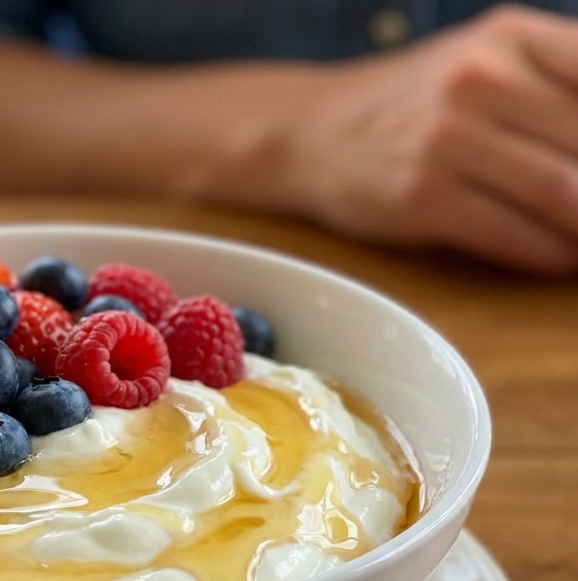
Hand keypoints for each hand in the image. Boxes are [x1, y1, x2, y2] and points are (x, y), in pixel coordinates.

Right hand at [282, 4, 577, 272]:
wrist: (312, 134)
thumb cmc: (413, 104)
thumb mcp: (487, 60)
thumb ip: (560, 83)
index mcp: (513, 36)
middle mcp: (482, 78)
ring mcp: (448, 139)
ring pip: (564, 193)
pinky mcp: (422, 197)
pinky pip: (513, 234)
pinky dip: (551, 255)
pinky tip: (564, 260)